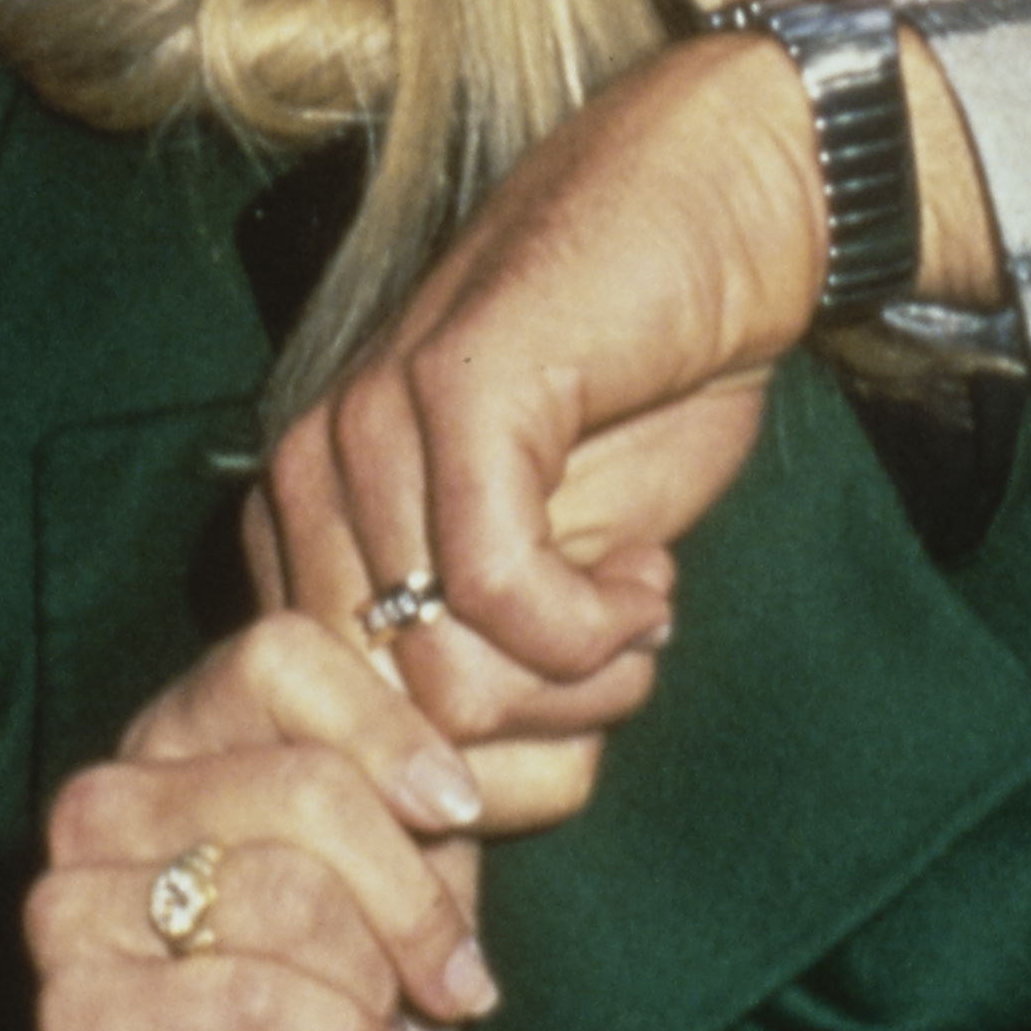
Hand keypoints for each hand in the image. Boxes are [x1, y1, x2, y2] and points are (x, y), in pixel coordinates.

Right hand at [32, 615, 506, 1030]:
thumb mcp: (410, 893)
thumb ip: (418, 797)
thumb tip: (461, 717)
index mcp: (177, 745)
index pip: (278, 654)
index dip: (387, 727)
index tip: (456, 812)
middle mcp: (103, 803)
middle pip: (301, 781)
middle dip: (411, 894)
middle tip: (459, 978)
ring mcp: (68, 907)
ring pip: (279, 886)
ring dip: (374, 976)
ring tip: (392, 1026)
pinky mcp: (69, 1012)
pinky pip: (245, 990)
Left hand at [250, 23, 1002, 706]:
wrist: (723, 216)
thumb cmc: (641, 394)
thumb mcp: (548, 564)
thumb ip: (482, 669)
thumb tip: (458, 814)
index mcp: (307, 527)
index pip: (344, 736)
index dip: (479, 778)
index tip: (577, 737)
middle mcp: (306, 480)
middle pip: (395, 730)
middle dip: (535, 742)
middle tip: (622, 663)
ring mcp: (368, 432)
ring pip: (446, 684)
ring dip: (580, 682)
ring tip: (638, 604)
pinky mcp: (454, 398)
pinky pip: (498, 597)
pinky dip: (595, 627)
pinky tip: (650, 577)